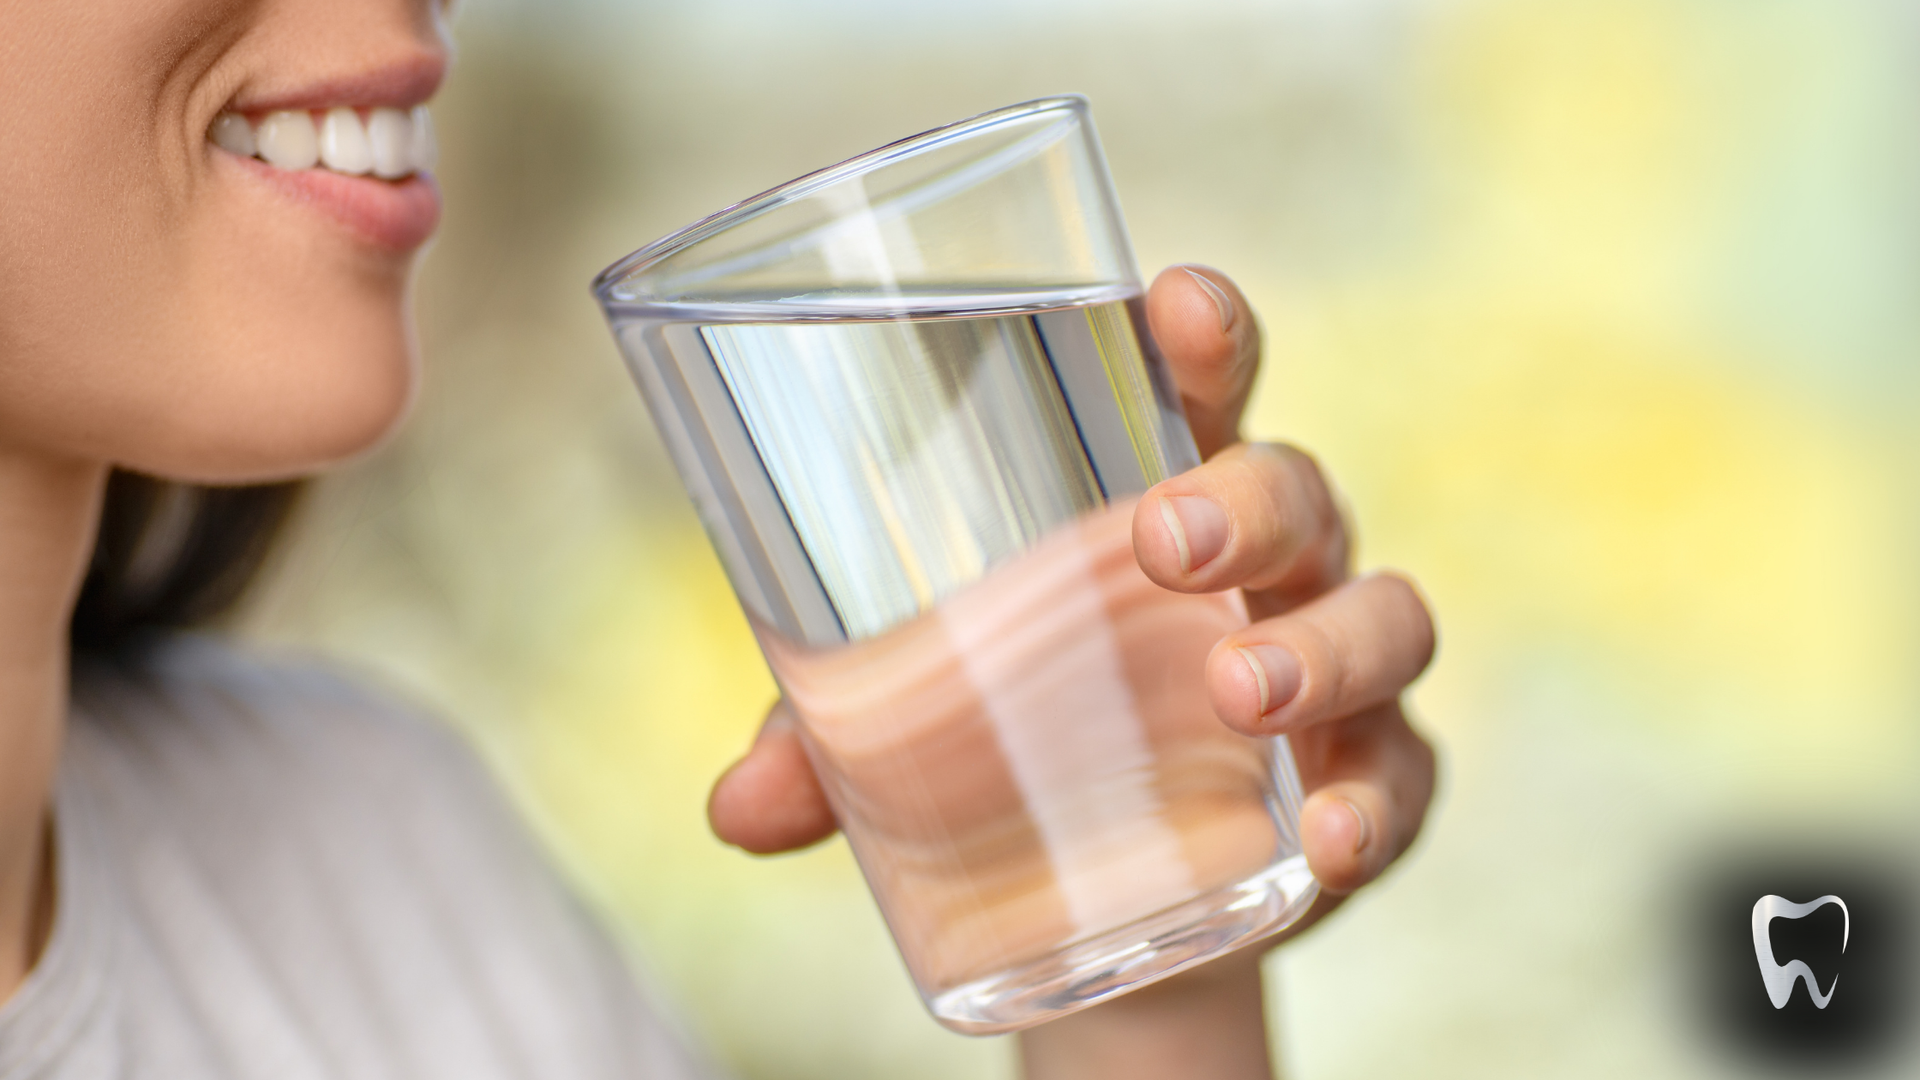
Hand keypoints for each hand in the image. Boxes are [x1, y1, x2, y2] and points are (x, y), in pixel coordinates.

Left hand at [705, 266, 1437, 1078]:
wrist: (1112, 901)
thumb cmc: (1014, 749)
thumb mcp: (910, 734)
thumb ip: (827, 748)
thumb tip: (736, 810)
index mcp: (1156, 501)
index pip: (1196, 388)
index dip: (1201, 332)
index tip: (1174, 303)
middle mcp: (1265, 569)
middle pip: (1295, 486)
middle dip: (1245, 497)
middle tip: (1163, 539)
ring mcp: (1331, 674)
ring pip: (1384, 614)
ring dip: (1321, 644)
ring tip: (1238, 691)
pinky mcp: (1368, 785)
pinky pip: (1406, 778)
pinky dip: (1375, 805)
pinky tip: (1327, 845)